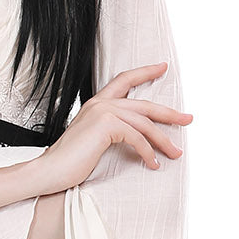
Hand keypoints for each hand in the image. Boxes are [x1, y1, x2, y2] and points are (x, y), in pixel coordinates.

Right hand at [28, 63, 192, 196]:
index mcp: (97, 103)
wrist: (51, 170)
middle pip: (144, 104)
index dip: (145, 72)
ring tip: (175, 153)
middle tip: (188, 119)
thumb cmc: (70, 160)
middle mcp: (100, 103)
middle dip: (170, 113)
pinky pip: (136, 137)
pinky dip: (148, 152)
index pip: (124, 80)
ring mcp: (102, 112)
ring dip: (163, 140)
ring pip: (144, 123)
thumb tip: (136, 136)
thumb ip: (111, 130)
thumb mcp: (94, 139)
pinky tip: (152, 164)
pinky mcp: (105, 125)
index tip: (162, 67)